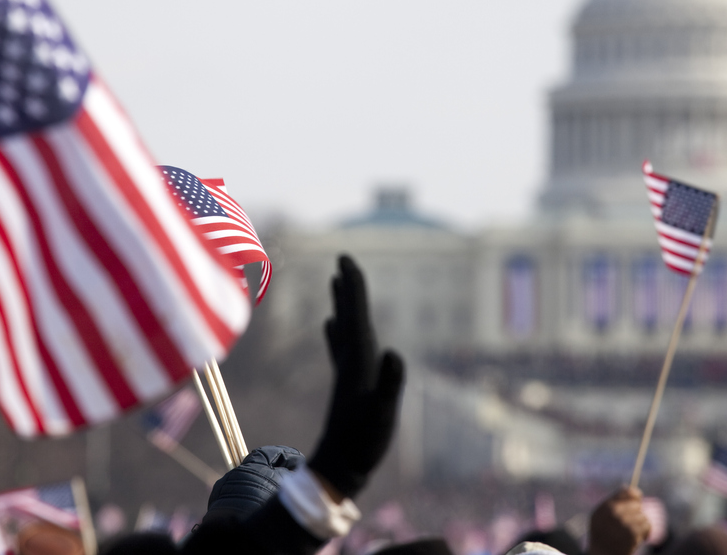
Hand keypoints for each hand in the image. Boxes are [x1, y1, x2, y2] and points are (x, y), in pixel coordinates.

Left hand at [308, 255, 404, 498]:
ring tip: (336, 281)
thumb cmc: (363, 443)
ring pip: (345, 328)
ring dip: (343, 304)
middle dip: (348, 287)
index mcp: (359, 362)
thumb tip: (394, 352)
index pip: (357, 316)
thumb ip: (390, 383)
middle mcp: (350, 361)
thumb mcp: (383, 414)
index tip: (345, 260)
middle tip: (343, 258)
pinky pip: (343, 347)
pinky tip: (331, 325)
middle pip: (350, 316)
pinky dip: (338, 330)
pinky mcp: (347, 384)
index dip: (353, 288)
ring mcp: (347, 372)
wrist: (338, 469)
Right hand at [588, 487, 650, 554]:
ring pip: (642, 516)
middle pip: (636, 505)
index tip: (639, 498)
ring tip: (634, 535)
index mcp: (604, 507)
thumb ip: (612, 503)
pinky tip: (640, 539)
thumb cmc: (602, 539)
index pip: (625, 492)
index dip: (634, 494)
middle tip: (633, 525)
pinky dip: (646, 533)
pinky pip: (647, 525)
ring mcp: (623, 521)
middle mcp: (612, 512)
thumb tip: (629, 487)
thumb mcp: (600, 518)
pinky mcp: (632, 532)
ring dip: (641, 526)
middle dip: (637, 514)